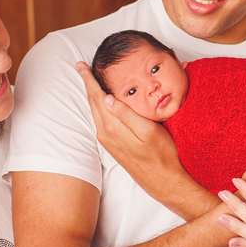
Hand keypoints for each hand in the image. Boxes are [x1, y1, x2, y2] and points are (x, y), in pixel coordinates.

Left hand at [73, 62, 205, 215]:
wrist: (164, 181)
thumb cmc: (162, 155)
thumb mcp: (148, 131)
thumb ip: (127, 114)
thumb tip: (106, 98)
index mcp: (112, 128)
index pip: (96, 97)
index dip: (89, 79)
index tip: (81, 65)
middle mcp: (105, 134)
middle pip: (93, 103)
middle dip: (87, 84)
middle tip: (82, 66)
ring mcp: (108, 141)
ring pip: (95, 112)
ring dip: (92, 94)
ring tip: (89, 80)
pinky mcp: (113, 146)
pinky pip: (101, 120)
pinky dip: (98, 106)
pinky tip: (102, 102)